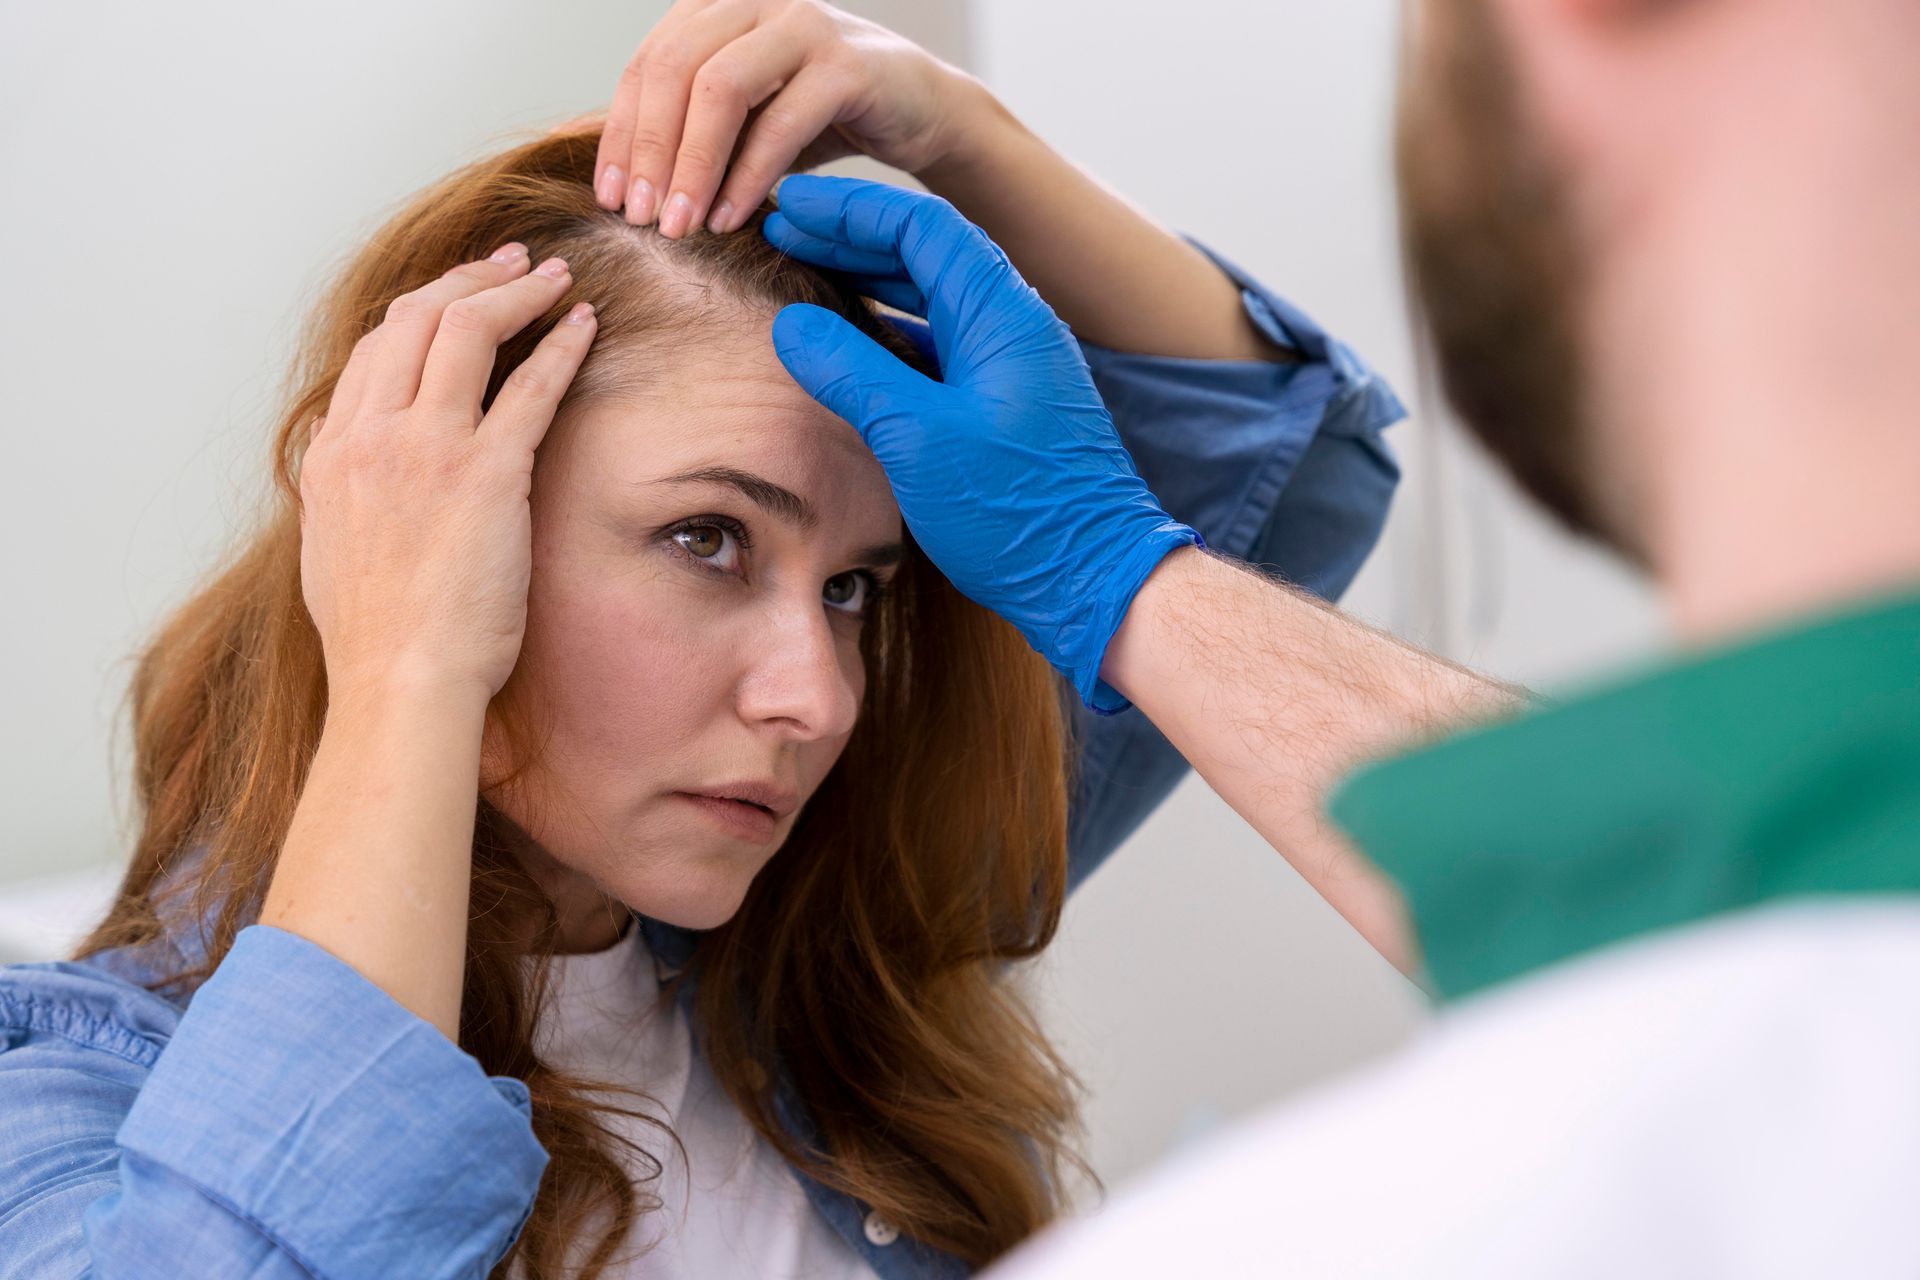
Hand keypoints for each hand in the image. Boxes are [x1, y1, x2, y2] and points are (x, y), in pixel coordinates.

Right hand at [299, 247, 595, 701]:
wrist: (400, 680)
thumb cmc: (378, 639)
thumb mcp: (333, 552)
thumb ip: (346, 498)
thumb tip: (356, 480)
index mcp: (332, 454)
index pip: (374, 351)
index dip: (421, 311)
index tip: (458, 296)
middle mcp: (371, 436)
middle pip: (415, 319)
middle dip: (468, 279)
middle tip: (513, 263)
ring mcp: (427, 449)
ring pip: (466, 330)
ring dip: (516, 291)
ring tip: (556, 277)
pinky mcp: (487, 473)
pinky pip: (529, 386)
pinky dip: (559, 344)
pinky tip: (584, 324)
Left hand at [588, 0, 984, 236]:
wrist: (922, 109)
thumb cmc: (823, 117)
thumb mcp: (746, 121)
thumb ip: (692, 133)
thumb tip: (625, 186)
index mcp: (716, 7)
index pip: (647, 66)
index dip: (623, 134)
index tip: (610, 198)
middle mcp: (753, 2)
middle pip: (673, 70)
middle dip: (650, 151)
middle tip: (640, 219)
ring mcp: (801, 25)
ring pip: (719, 89)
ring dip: (692, 165)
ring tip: (679, 226)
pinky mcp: (847, 66)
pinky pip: (781, 123)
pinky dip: (748, 177)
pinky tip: (730, 218)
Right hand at [763, 176, 1203, 714]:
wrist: (1093, 580)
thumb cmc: (1017, 513)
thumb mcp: (918, 438)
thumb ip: (853, 372)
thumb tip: (792, 324)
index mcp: (1003, 315)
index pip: (922, 224)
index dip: (850, 207)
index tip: (789, 202)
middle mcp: (1014, 327)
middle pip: (925, 252)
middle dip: (851, 236)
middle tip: (782, 231)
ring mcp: (1012, 366)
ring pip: (932, 297)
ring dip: (869, 280)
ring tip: (805, 273)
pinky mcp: (1004, 405)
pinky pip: (940, 342)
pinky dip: (891, 329)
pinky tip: (852, 341)